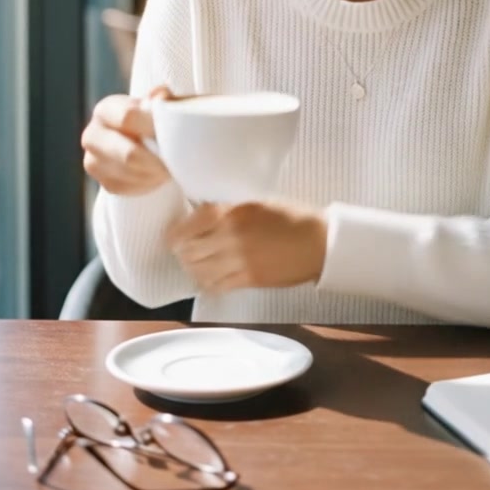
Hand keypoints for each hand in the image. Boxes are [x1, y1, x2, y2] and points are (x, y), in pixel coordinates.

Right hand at [81, 86, 173, 195]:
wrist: (143, 142)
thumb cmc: (153, 118)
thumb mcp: (159, 103)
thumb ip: (161, 97)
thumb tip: (159, 96)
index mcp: (106, 109)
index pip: (128, 116)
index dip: (153, 126)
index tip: (173, 134)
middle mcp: (92, 135)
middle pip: (128, 154)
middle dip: (156, 160)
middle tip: (175, 161)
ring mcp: (93, 161)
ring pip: (130, 174)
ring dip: (154, 174)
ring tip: (170, 168)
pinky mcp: (103, 182)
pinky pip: (129, 189)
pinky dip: (148, 184)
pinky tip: (157, 175)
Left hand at [166, 200, 327, 292]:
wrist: (317, 242)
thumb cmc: (291, 217)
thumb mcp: (256, 203)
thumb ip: (230, 210)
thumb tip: (204, 216)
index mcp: (233, 213)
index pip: (190, 224)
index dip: (176, 233)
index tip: (173, 234)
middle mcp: (231, 238)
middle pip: (190, 251)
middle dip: (182, 251)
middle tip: (182, 249)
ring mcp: (239, 262)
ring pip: (199, 271)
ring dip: (192, 268)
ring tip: (194, 264)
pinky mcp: (248, 280)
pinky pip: (217, 286)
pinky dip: (207, 282)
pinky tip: (208, 277)